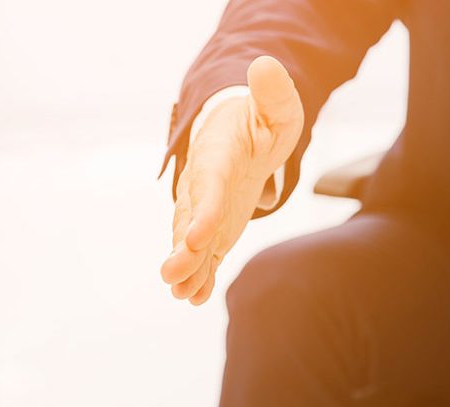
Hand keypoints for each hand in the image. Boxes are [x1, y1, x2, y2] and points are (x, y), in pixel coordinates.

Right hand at [160, 56, 303, 304]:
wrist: (241, 134)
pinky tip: (194, 298)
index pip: (208, 186)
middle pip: (190, 219)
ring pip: (190, 240)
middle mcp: (204, 187)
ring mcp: (205, 209)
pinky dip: (198, 275)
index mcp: (217, 158)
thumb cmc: (261, 121)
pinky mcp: (213, 227)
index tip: (195, 236)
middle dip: (182, 249)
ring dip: (186, 268)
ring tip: (181, 294)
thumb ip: (273, 93)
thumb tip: (266, 65)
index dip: (203, 211)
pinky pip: (203, 252)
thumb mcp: (276, 106)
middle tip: (173, 275)